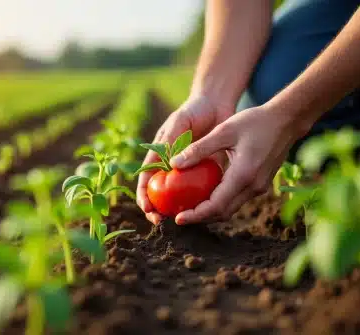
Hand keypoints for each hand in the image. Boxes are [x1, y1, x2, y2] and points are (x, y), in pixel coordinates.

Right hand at [136, 95, 233, 224]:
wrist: (216, 104)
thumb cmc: (193, 110)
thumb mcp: (179, 122)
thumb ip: (170, 140)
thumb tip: (165, 164)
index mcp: (158, 156)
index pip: (145, 180)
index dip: (143, 196)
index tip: (148, 208)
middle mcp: (170, 166)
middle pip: (159, 193)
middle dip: (157, 210)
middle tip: (161, 221)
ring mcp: (187, 171)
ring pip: (179, 196)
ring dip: (178, 210)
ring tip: (181, 220)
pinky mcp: (204, 171)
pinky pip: (201, 190)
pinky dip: (200, 200)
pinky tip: (204, 209)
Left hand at [169, 104, 305, 224]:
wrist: (286, 121)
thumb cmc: (254, 121)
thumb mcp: (223, 131)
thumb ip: (198, 149)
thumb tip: (173, 164)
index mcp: (243, 175)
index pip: (216, 206)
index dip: (196, 215)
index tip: (178, 218)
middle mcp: (253, 187)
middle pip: (223, 213)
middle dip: (200, 218)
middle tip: (179, 216)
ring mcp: (259, 187)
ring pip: (231, 209)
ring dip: (210, 212)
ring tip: (189, 208)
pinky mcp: (261, 184)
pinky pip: (237, 200)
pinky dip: (221, 203)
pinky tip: (206, 196)